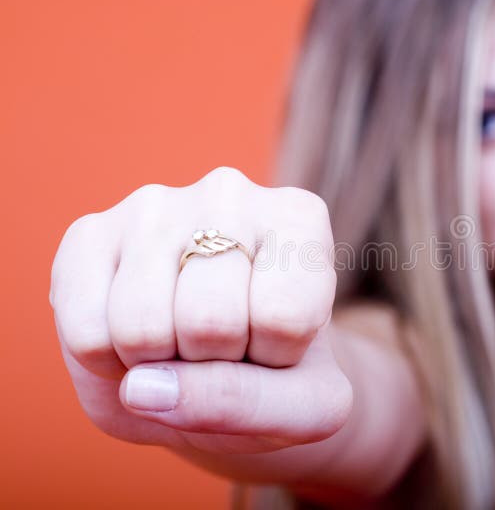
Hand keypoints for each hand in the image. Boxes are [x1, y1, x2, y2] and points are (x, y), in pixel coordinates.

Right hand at [50, 166, 351, 454]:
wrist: (226, 367)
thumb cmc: (279, 374)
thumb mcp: (304, 405)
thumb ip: (249, 402)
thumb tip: (143, 386)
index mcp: (299, 219)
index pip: (284, 317)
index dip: (276, 358)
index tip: (278, 341)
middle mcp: (227, 193)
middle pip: (210, 320)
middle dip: (214, 363)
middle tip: (224, 345)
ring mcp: (153, 207)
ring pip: (141, 327)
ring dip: (160, 366)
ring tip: (183, 340)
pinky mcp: (88, 235)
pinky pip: (86, 333)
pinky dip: (110, 364)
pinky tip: (140, 338)